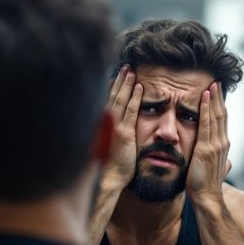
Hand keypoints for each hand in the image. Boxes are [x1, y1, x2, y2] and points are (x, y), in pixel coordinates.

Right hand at [103, 65, 142, 189]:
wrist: (110, 177)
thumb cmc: (111, 163)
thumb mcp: (109, 143)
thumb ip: (110, 130)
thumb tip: (114, 122)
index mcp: (103, 123)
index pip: (108, 100)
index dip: (113, 87)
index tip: (117, 75)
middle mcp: (106, 122)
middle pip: (113, 95)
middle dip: (120, 80)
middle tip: (126, 66)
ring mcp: (114, 126)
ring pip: (121, 99)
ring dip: (126, 84)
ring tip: (131, 71)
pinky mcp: (124, 132)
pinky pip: (131, 111)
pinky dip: (135, 98)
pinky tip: (140, 87)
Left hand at [186, 82, 230, 203]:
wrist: (207, 198)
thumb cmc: (207, 186)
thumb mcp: (217, 171)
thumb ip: (223, 164)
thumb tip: (229, 164)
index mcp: (223, 146)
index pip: (223, 121)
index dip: (220, 106)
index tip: (217, 93)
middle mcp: (222, 142)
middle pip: (222, 114)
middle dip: (219, 97)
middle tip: (216, 81)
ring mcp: (215, 145)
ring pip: (216, 116)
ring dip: (213, 99)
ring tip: (211, 84)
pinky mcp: (205, 148)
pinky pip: (205, 124)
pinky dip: (205, 109)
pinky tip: (203, 97)